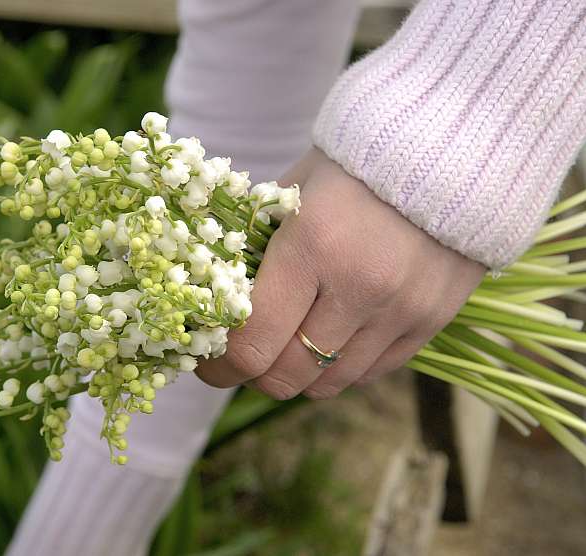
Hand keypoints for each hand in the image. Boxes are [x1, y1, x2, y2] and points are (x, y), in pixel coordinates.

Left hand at [196, 149, 485, 398]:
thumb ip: (254, 250)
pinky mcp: (431, 322)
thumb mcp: (289, 195)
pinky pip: (370, 373)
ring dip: (296, 375)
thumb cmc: (353, 165)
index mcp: (311, 247)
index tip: (208, 361)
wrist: (450, 147)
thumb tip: (219, 301)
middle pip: (287, 376)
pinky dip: (340, 368)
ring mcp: (400, 311)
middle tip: (242, 357)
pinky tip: (328, 341)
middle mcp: (358, 287)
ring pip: (329, 384)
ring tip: (284, 349)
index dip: (219, 365)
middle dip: (252, 375)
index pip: (252, 342)